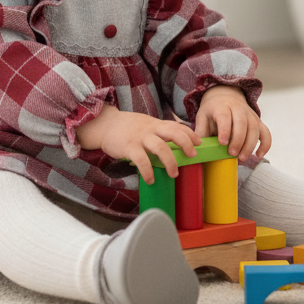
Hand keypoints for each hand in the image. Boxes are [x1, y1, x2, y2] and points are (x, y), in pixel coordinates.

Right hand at [75, 104, 200, 183]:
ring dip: (170, 162)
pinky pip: (142, 160)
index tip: (199, 142)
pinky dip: (148, 171)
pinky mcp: (129, 147)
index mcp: (155, 124)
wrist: (104, 124)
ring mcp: (140, 137)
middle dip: (186, 144)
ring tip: (174, 174)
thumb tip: (175, 142)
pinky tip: (150, 180)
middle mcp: (150, 129)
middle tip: (192, 155)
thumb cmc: (127, 127)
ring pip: (161, 147)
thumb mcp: (145, 124)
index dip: (190, 133)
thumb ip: (158, 130)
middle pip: (174, 133)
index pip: (177, 125)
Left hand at [194, 85, 270, 162]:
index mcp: (221, 106)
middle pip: (241, 122)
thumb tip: (198, 147)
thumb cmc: (213, 110)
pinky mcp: (258, 122)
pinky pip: (266, 133)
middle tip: (232, 154)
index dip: (225, 130)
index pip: (224, 116)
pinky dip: (265, 145)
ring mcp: (250, 115)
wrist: (225, 96)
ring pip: (254, 128)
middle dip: (238, 140)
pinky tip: (259, 155)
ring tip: (242, 158)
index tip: (222, 143)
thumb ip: (201, 131)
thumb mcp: (203, 116)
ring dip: (250, 145)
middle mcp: (238, 108)